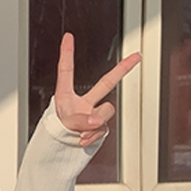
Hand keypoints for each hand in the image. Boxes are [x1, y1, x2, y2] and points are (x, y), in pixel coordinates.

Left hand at [53, 32, 141, 146]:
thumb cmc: (54, 136)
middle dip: (122, 70)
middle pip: (105, 83)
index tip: (67, 37)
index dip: (67, 53)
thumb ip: (80, 121)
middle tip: (136, 57)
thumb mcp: (62, 125)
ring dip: (94, 123)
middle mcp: (81, 103)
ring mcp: (92, 114)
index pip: (66, 71)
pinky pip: (103, 129)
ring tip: (79, 133)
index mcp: (65, 97)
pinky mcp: (98, 127)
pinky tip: (82, 141)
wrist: (57, 154)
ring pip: (106, 112)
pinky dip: (93, 136)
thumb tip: (97, 120)